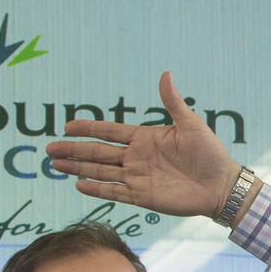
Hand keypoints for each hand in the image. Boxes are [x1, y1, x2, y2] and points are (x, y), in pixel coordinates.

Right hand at [45, 71, 239, 218]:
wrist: (222, 185)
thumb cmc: (210, 154)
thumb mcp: (192, 125)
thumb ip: (174, 102)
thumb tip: (166, 74)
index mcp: (145, 138)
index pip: (109, 131)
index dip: (88, 128)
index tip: (66, 126)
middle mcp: (136, 158)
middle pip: (98, 152)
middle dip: (73, 150)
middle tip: (48, 149)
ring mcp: (138, 178)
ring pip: (100, 172)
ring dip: (78, 169)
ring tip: (55, 165)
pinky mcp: (143, 197)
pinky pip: (115, 193)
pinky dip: (97, 189)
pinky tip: (78, 186)